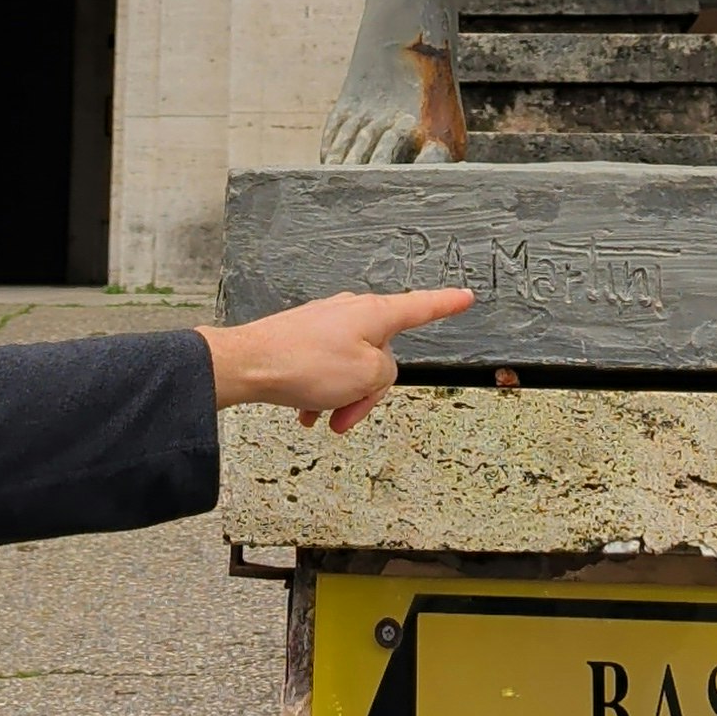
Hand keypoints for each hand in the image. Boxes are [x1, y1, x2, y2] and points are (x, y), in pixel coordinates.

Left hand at [200, 286, 473, 433]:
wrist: (250, 363)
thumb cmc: (306, 365)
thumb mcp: (365, 376)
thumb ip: (387, 371)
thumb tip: (377, 368)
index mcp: (375, 313)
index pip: (421, 307)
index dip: (446, 304)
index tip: (466, 296)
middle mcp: (353, 311)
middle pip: (382, 355)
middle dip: (368, 392)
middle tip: (346, 418)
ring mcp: (327, 322)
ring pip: (352, 367)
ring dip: (343, 398)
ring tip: (322, 418)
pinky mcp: (306, 336)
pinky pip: (327, 369)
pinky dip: (322, 394)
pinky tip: (306, 414)